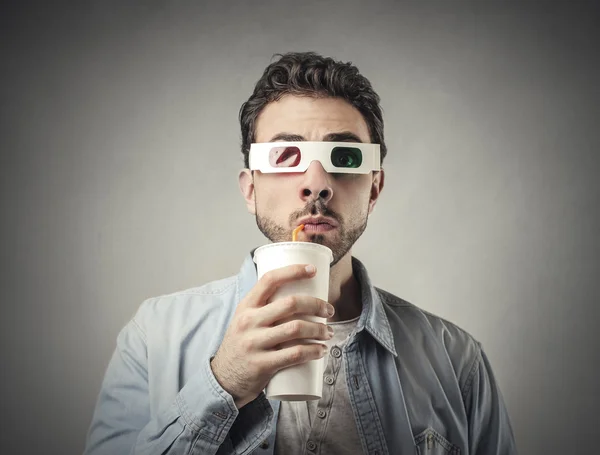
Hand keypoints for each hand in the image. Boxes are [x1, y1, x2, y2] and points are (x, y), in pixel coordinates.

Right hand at [210, 264, 334, 408]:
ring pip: (296, 328)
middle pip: (291, 304)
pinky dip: (313, 351)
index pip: (269, 280)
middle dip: (316, 305)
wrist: (223, 378)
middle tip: (329, 311)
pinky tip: (321, 350)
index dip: (293, 271)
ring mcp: (254, 343)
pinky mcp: (262, 364)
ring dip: (320, 329)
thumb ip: (264, 307)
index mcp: (246, 306)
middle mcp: (249, 321)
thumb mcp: (244, 320)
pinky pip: (294, 354)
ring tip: (328, 332)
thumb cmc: (241, 344)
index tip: (313, 270)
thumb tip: (297, 293)